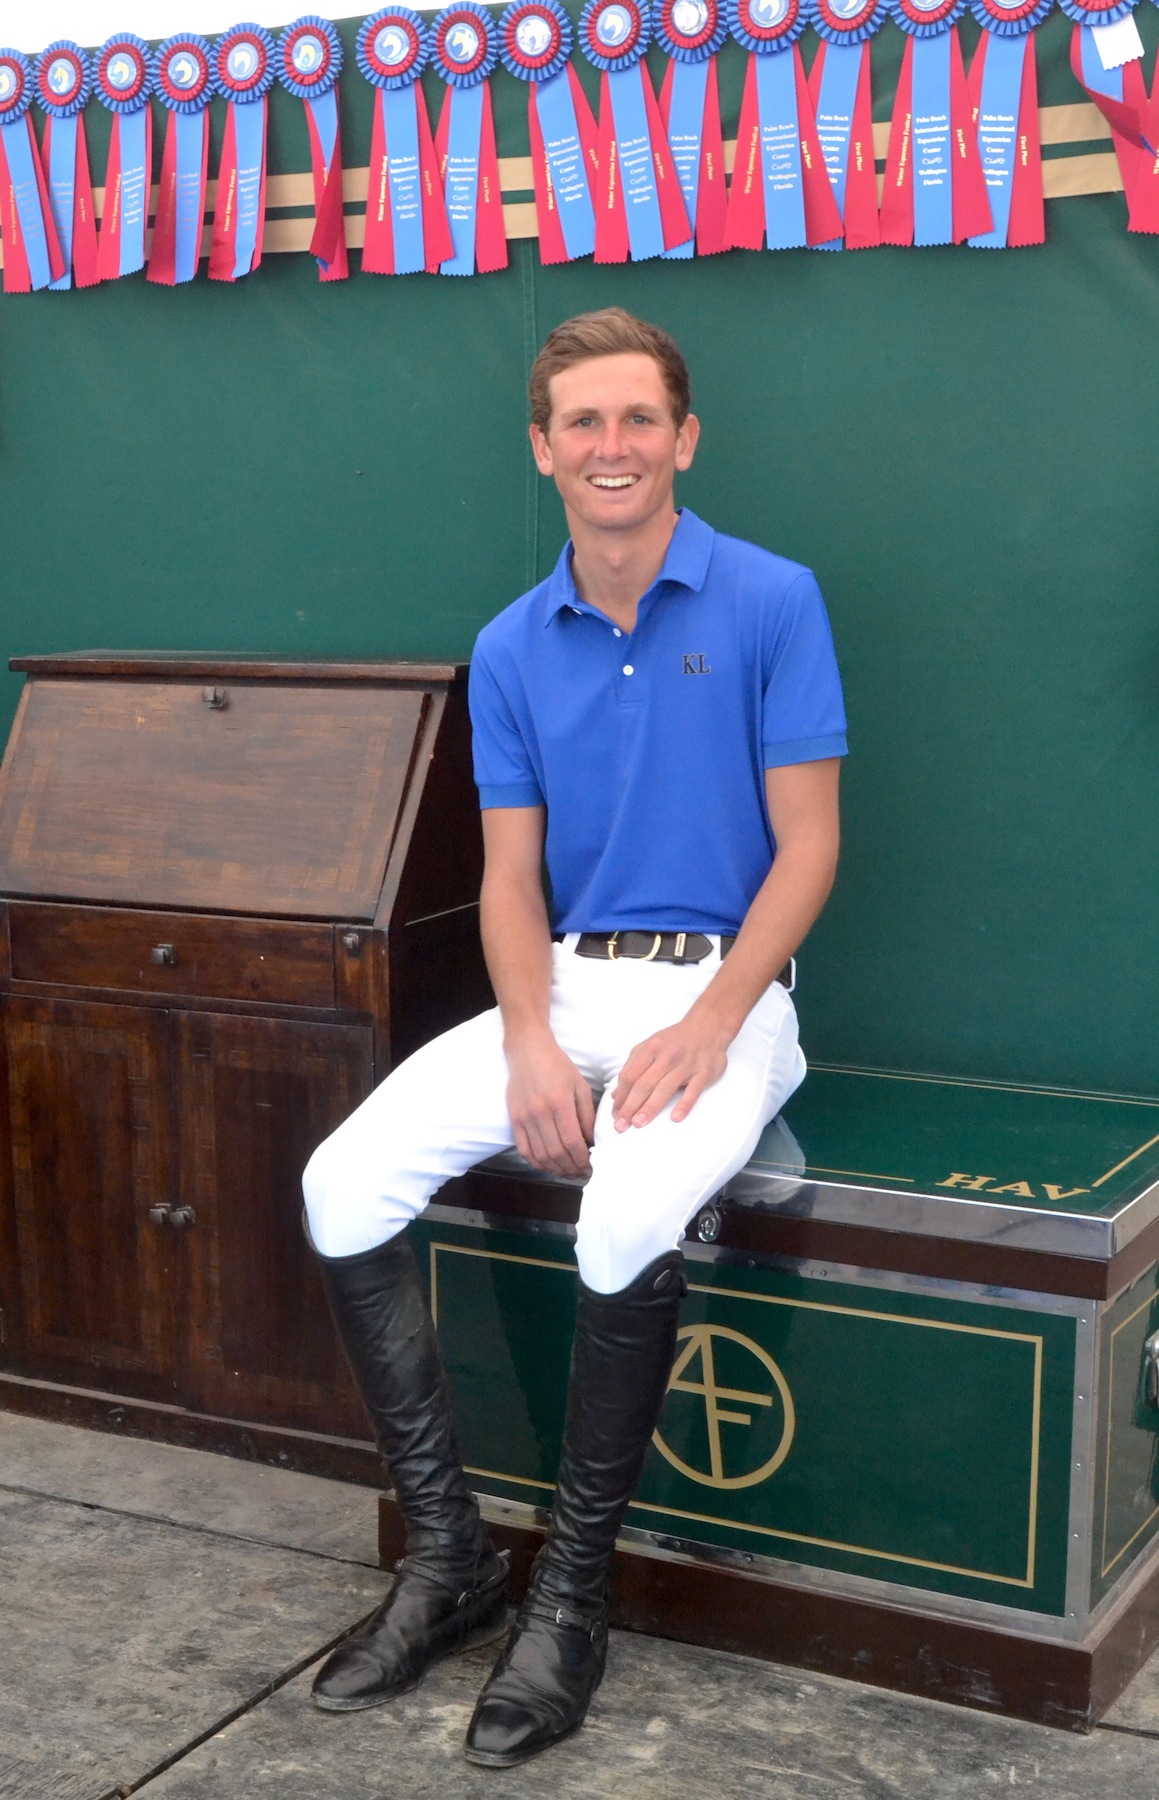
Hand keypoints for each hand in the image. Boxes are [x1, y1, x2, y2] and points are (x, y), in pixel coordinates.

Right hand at [506, 1035, 595, 1177]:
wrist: (528, 1051)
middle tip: (582, 1172)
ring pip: (540, 1155)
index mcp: (560, 1102)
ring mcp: (524, 1117)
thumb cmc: (558, 1066)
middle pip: (556, 1152)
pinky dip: (537, 1162)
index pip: (572, 1141)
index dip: (583, 1159)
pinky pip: (524, 1149)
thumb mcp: (580, 1085)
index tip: (591, 1165)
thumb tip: (592, 1141)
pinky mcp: (514, 1119)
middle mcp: (540, 1112)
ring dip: (555, 1169)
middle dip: (572, 1168)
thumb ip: (587, 1114)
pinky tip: (548, 1165)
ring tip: (568, 1172)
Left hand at [611, 1015, 731, 1130]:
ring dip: (650, 1107)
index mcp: (651, 1048)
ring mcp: (686, 1064)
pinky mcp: (704, 1072)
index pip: (631, 1075)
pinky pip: (693, 1090)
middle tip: (621, 1125)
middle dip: (630, 1106)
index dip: (621, 1097)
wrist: (707, 1027)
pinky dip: (684, 1104)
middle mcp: (667, 1055)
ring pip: (665, 1088)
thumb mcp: (649, 1046)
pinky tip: (675, 1118)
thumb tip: (617, 1095)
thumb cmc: (675, 1040)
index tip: (614, 1115)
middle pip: (644, 1083)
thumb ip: (632, 1067)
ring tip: (638, 1124)